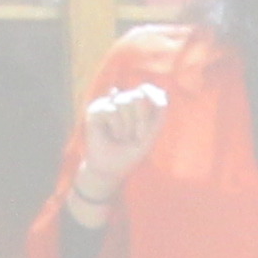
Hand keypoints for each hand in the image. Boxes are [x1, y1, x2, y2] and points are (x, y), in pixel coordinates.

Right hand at [74, 83, 166, 197]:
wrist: (111, 168)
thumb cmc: (131, 152)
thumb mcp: (151, 134)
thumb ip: (159, 113)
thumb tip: (161, 90)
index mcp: (137, 105)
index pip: (146, 89)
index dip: (153, 96)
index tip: (158, 107)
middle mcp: (122, 101)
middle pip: (138, 96)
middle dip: (141, 120)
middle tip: (135, 136)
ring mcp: (108, 104)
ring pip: (124, 102)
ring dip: (128, 126)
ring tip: (122, 137)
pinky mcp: (95, 109)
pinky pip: (112, 110)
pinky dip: (117, 127)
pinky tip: (112, 135)